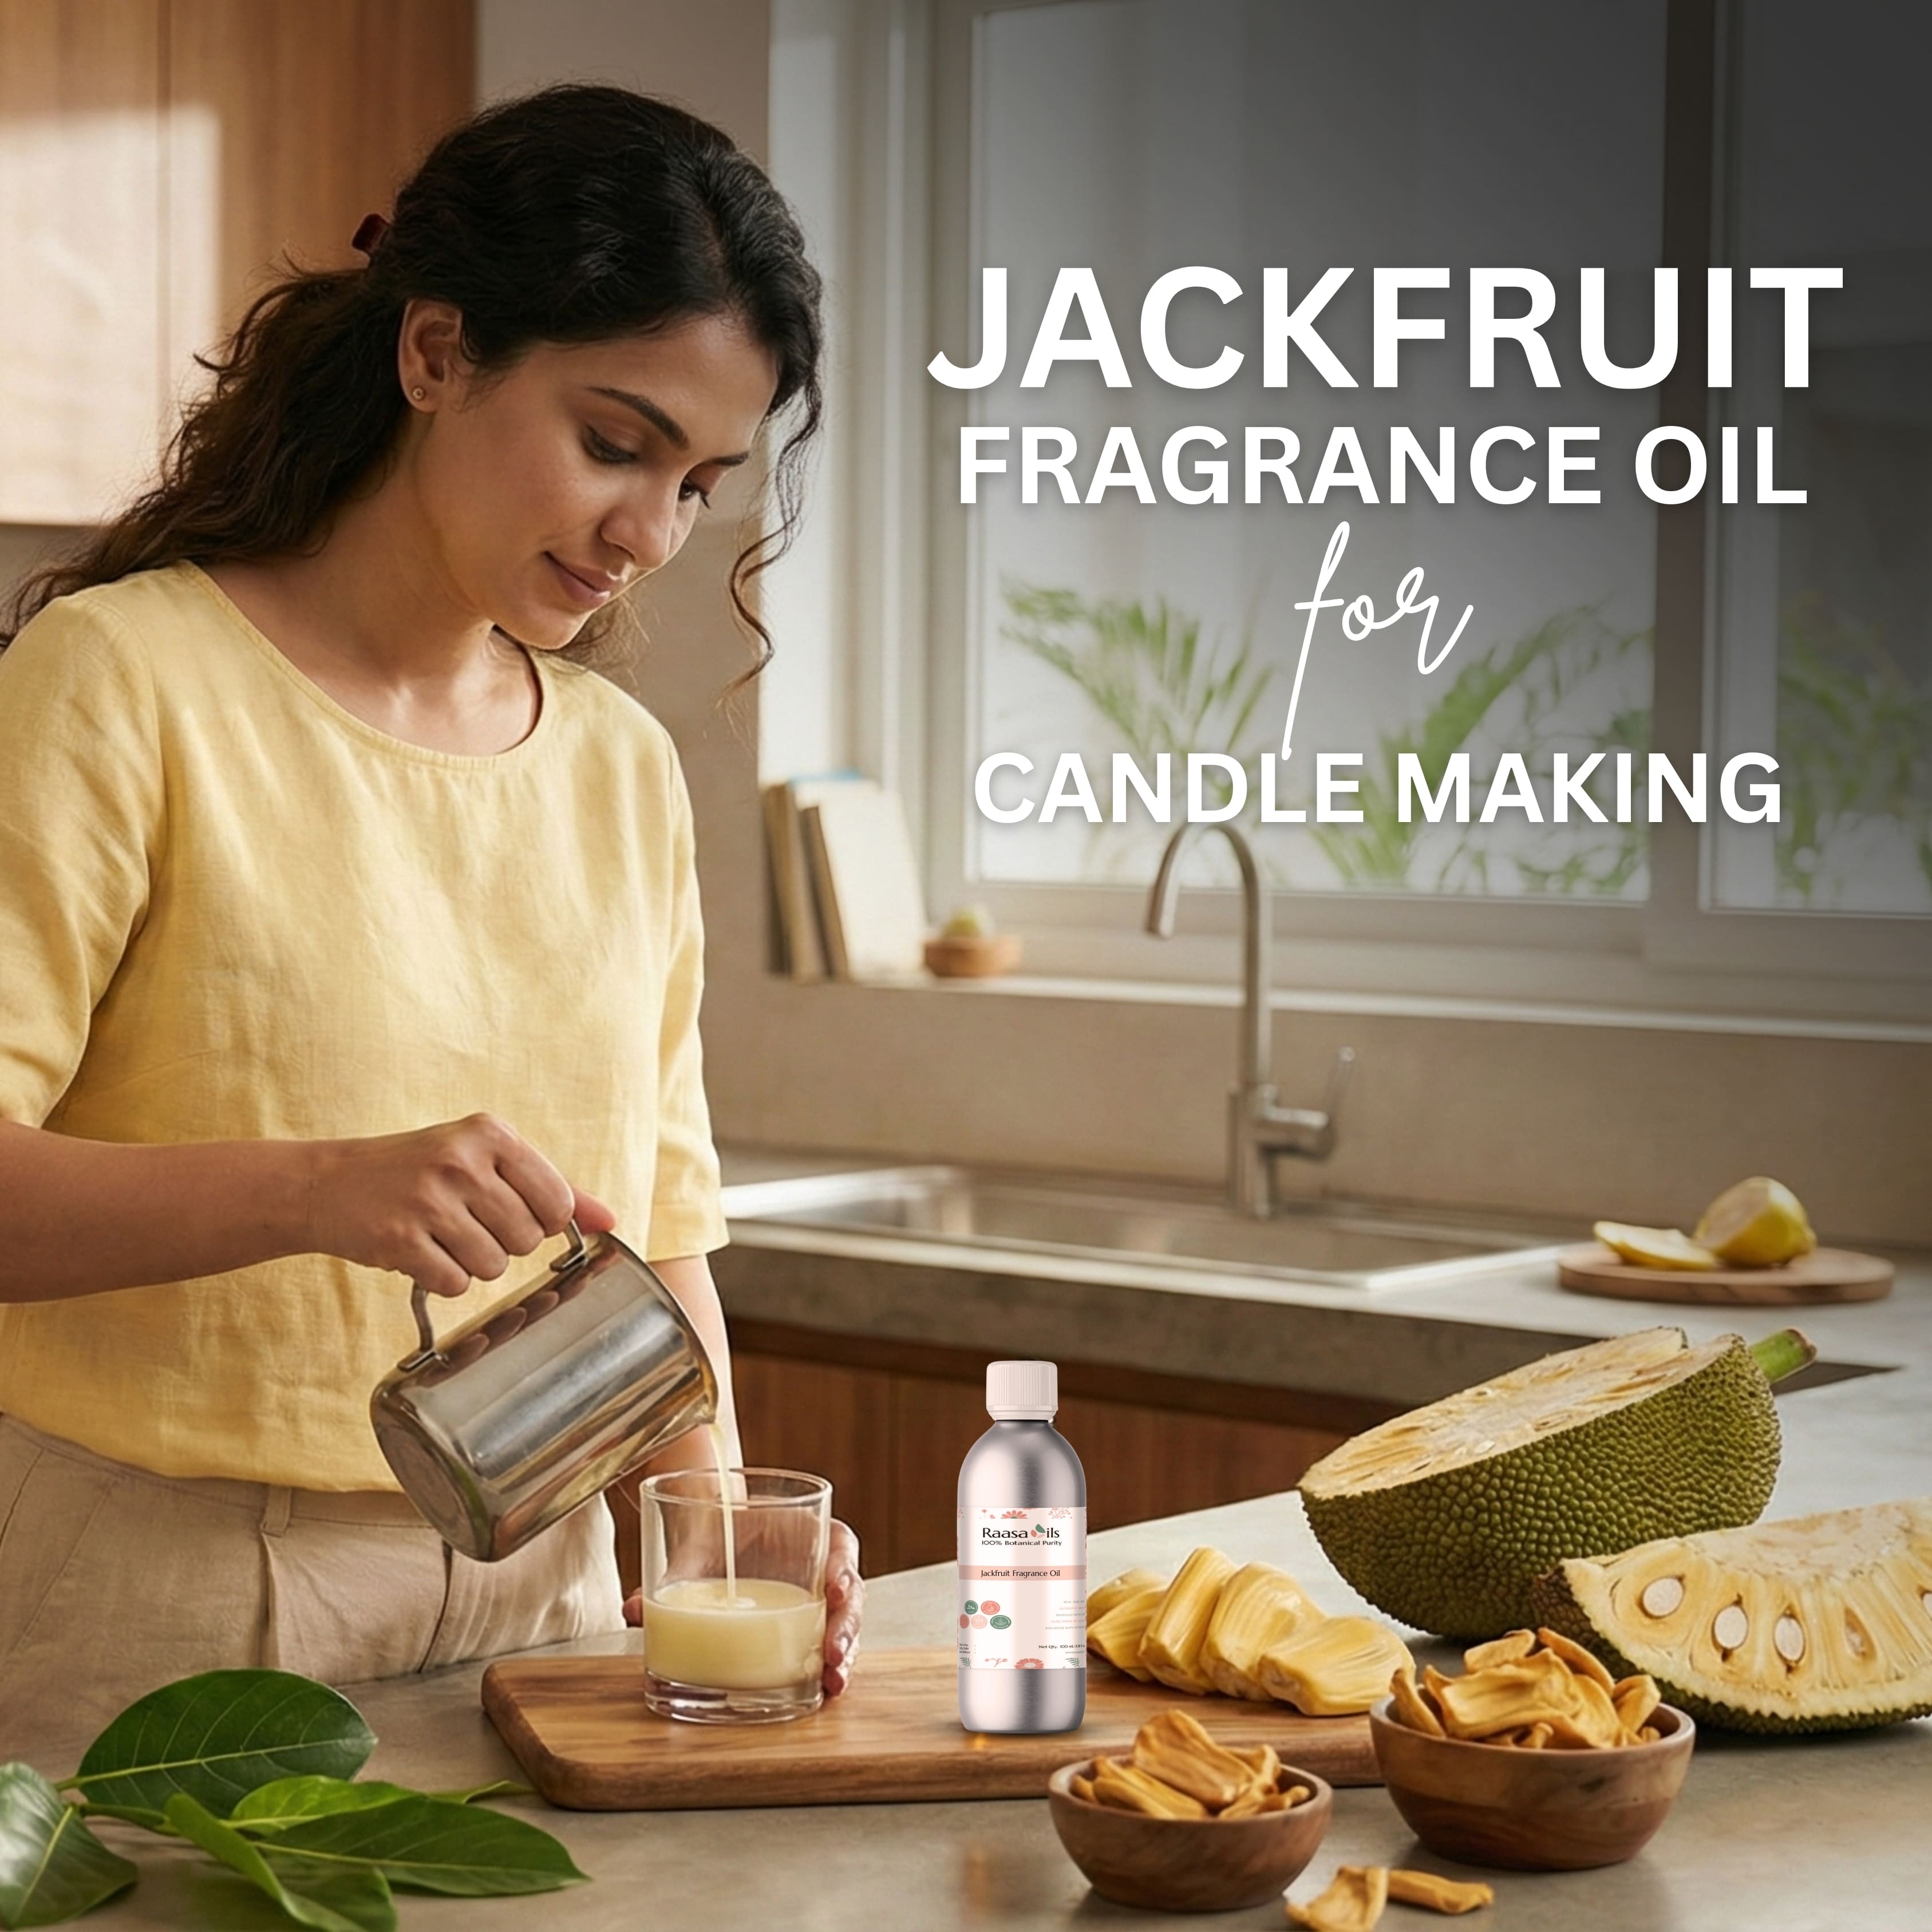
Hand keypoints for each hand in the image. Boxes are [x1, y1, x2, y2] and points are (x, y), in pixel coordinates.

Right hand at [305, 1112, 613, 1297]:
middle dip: (502, 1242)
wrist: (328, 1183)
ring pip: (493, 1266)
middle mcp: (461, 1160)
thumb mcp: (485, 1159)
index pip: (557, 1200)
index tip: (509, 1210)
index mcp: (490, 1133)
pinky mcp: (400, 1239)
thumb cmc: (418, 1171)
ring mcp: (429, 1199)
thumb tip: (610, 1220)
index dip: (540, 1219)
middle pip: (527, 1239)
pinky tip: (420, 1250)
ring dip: (471, 1262)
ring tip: (441, 1234)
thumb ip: (551, 1186)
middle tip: (464, 1221)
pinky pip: (455, 1283)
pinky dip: (442, 1277)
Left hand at [622, 1517, 866, 1698]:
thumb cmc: (720, 1533)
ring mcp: (818, 1603)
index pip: (839, 1547)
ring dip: (843, 1655)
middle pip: (849, 1597)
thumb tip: (629, 1610)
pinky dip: (827, 1669)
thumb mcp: (700, 1546)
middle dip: (845, 1628)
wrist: (722, 1535)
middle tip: (831, 1654)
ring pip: (844, 1628)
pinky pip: (826, 1648)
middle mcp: (822, 1569)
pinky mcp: (807, 1630)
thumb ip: (675, 1572)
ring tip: (833, 1683)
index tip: (833, 1590)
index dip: (842, 1569)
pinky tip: (824, 1690)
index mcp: (809, 1532)